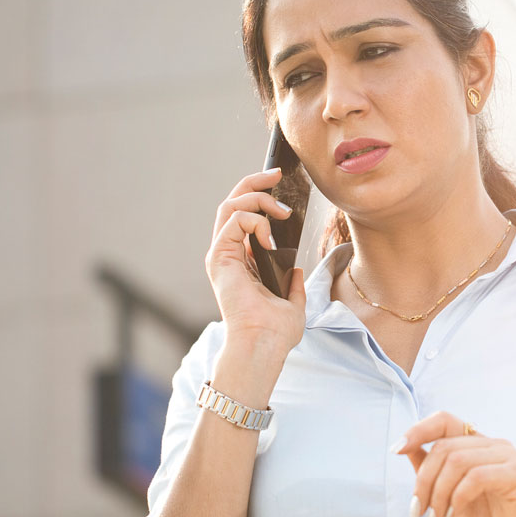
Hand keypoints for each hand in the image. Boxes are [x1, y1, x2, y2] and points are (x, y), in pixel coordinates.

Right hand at [206, 166, 306, 350]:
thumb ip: (291, 283)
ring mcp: (221, 254)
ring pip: (230, 205)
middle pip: (232, 202)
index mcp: (241, 260)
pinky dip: (254, 220)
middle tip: (278, 174)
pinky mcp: (219, 257)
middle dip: (255, 183)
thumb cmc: (275, 330)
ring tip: (282, 211)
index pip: (243, 215)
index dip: (258, 194)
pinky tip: (270, 237)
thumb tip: (296, 269)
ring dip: (258, 199)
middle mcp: (227, 253)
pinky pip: (233, 221)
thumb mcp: (291, 300)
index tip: (280, 182)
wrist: (264, 342)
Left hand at [392, 411, 515, 516]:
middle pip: (444, 446)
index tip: (396, 450)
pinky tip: (455, 514)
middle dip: (424, 480)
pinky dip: (457, 497)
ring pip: (457, 460)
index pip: (445, 421)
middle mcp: (495, 445)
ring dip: (438, 493)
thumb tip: (405, 448)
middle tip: (418, 511)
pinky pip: (476, 476)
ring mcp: (509, 458)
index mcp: (479, 446)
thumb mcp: (447, 497)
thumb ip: (432, 471)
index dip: (418, 430)